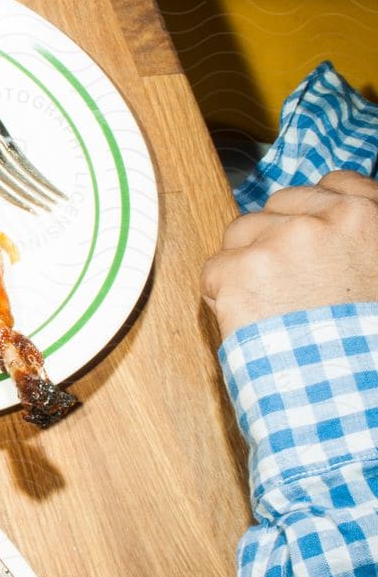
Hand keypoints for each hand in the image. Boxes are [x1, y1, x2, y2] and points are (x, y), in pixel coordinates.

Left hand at [202, 172, 377, 338]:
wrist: (351, 392)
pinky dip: (223, 296)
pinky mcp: (241, 269)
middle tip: (285, 281)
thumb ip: (356, 244)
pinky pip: (215, 270)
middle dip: (274, 236)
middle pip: (277, 206)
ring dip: (246, 264)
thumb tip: (332, 239)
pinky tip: (251, 321)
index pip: (334, 184)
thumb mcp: (377, 277)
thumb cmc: (367, 344)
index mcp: (371, 218)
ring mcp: (282, 241)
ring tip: (272, 307)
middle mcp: (327, 220)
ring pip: (240, 234)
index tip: (309, 233)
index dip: (313, 211)